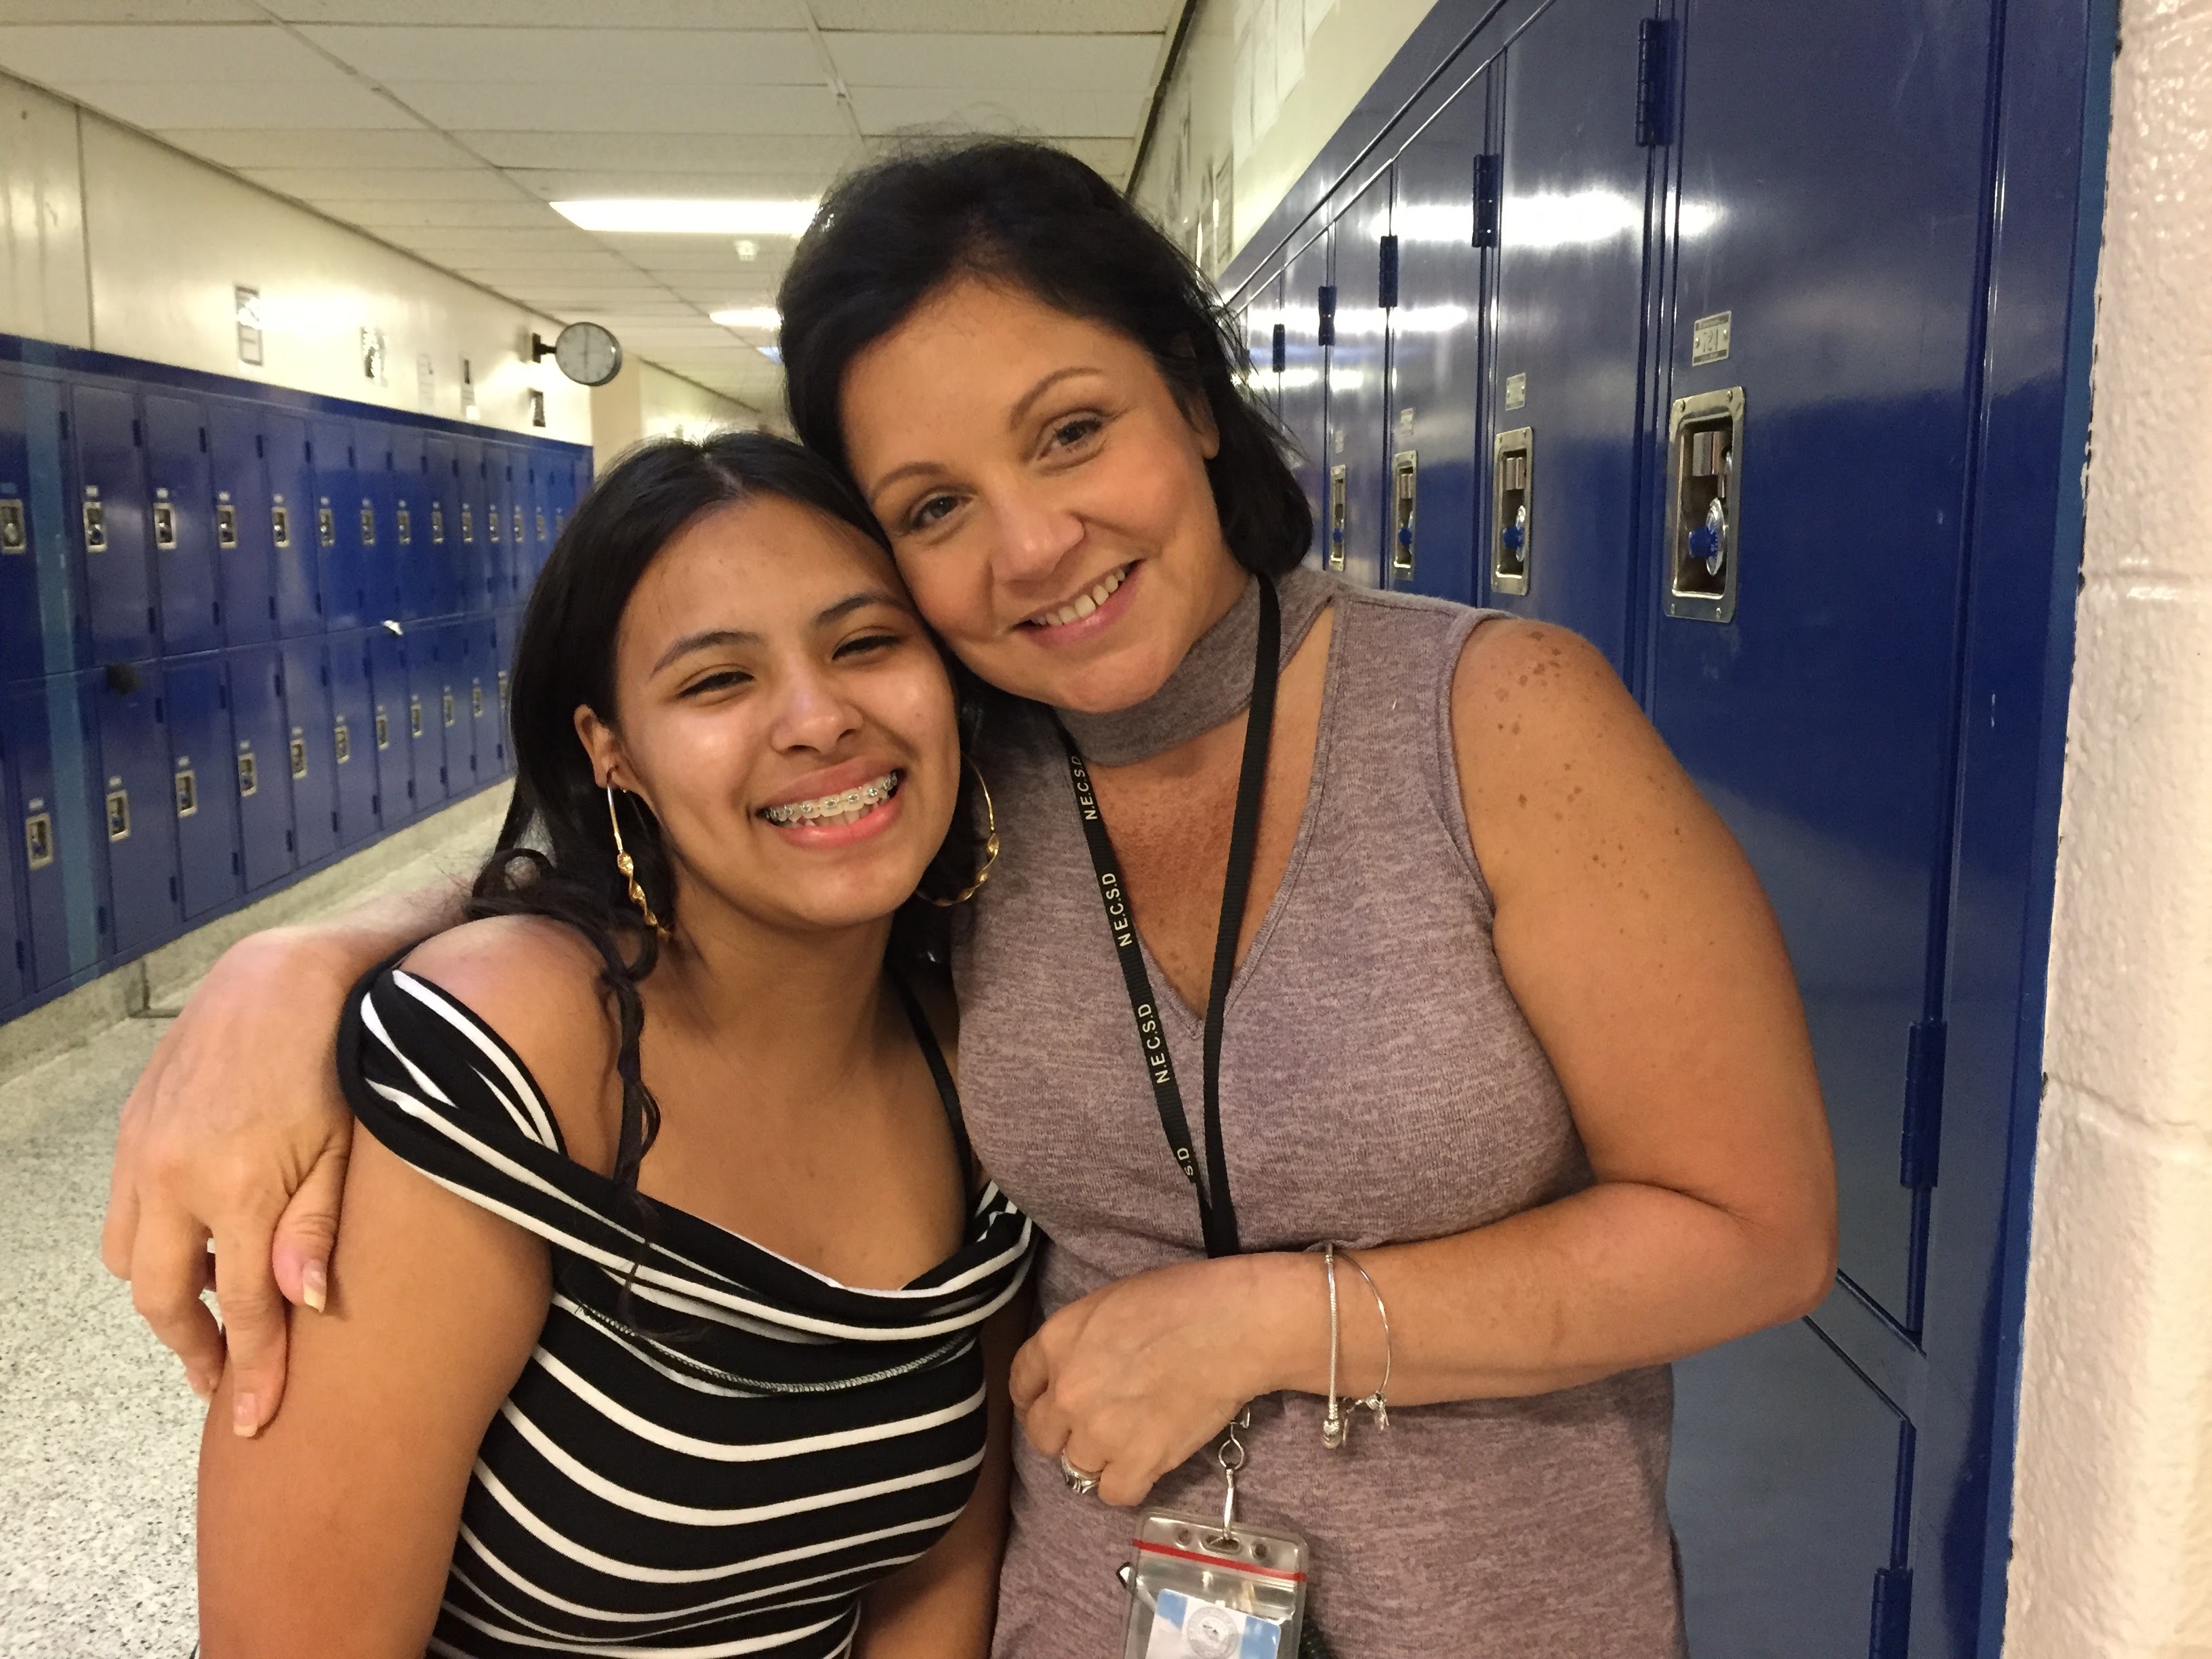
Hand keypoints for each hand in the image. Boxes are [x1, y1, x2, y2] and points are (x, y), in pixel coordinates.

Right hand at [101, 928, 359, 1435]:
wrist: (286, 976)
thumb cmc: (338, 1059)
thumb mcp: (348, 1146)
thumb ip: (319, 1226)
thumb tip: (302, 1304)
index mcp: (240, 1186)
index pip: (246, 1306)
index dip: (250, 1369)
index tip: (254, 1418)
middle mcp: (175, 1175)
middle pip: (166, 1298)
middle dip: (194, 1346)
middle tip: (225, 1378)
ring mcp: (144, 1151)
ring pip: (133, 1260)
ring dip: (171, 1293)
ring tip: (221, 1306)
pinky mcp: (132, 1129)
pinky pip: (125, 1213)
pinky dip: (158, 1243)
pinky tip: (203, 1241)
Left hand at [1008, 1254, 1309, 1506]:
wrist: (1233, 1325)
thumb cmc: (1182, 1300)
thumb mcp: (1109, 1302)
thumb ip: (1078, 1341)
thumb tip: (1076, 1368)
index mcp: (1056, 1341)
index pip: (1021, 1384)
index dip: (1037, 1398)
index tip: (1052, 1406)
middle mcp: (1067, 1391)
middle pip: (1042, 1435)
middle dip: (1065, 1432)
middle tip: (1097, 1425)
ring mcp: (1099, 1431)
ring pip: (1076, 1468)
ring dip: (1100, 1458)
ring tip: (1132, 1439)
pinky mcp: (1138, 1462)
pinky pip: (1113, 1493)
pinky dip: (1129, 1483)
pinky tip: (1147, 1462)